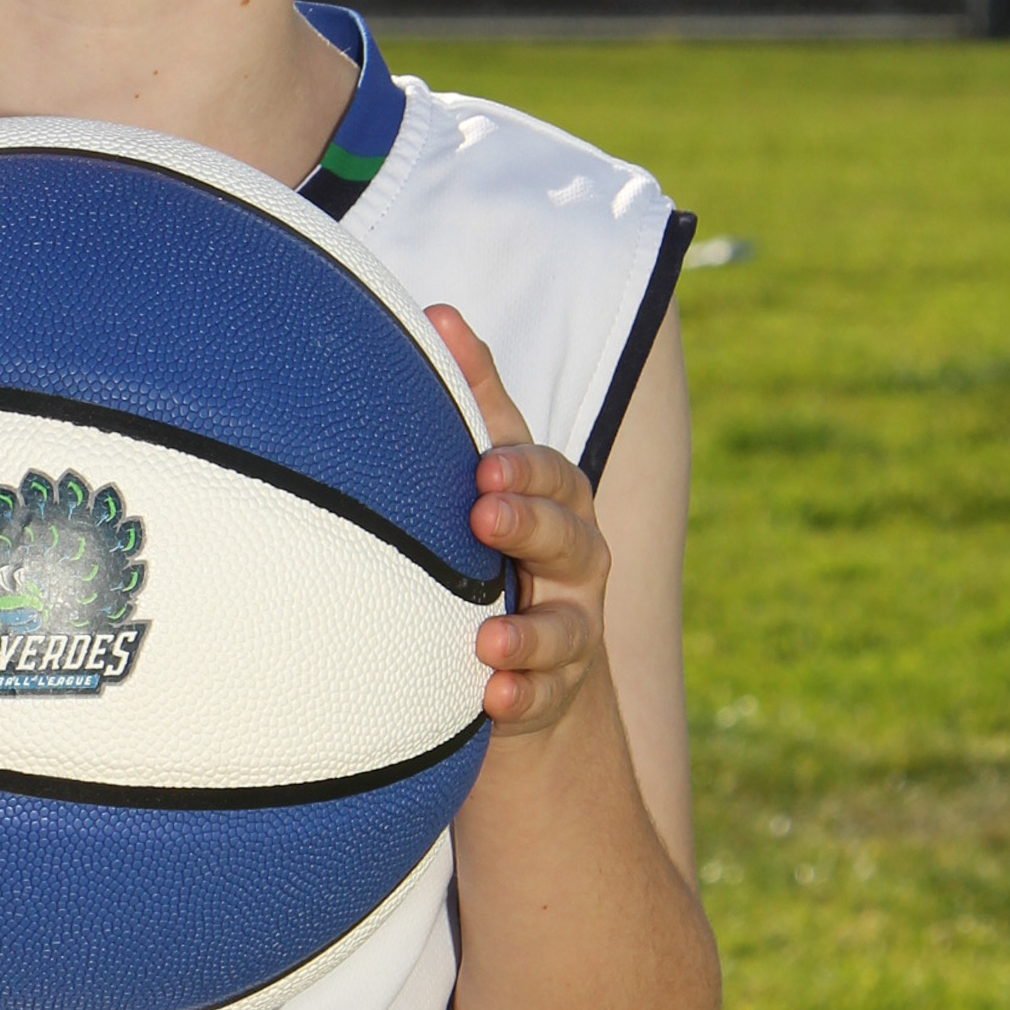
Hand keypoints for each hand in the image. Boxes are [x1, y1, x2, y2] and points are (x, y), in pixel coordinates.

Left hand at [427, 305, 610, 738]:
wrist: (517, 666)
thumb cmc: (490, 544)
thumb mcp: (485, 477)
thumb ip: (471, 400)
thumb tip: (438, 310)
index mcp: (550, 502)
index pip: (552, 474)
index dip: (525, 468)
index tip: (485, 465)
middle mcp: (571, 562)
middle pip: (569, 539)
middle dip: (530, 525)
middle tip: (484, 515)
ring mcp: (568, 629)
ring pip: (567, 628)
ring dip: (529, 631)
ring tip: (486, 634)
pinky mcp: (552, 691)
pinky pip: (547, 698)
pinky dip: (522, 695)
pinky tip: (494, 696)